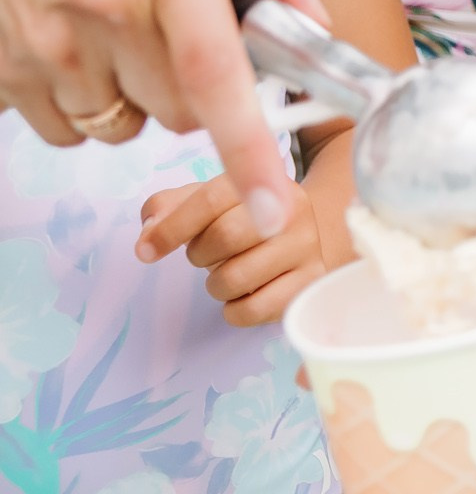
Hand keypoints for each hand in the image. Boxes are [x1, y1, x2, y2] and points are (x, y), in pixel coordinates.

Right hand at [0, 0, 320, 236]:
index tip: (273, 207)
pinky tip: (79, 51)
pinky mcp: (6, 70)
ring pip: (123, 128)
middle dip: (196, 92)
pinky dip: (82, 106)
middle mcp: (104, 12)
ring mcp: (48, 47)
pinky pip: (65, 130)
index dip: (248, 148)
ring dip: (136, 99)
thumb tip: (315, 20)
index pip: (215, 74)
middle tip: (178, 39)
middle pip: (181, 114)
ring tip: (120, 35)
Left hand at [137, 175, 329, 326]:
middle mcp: (292, 211)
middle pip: (225, 236)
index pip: (210, 199)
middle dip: (199, 254)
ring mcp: (307, 248)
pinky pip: (253, 310)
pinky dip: (234, 311)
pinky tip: (244, 296)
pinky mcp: (310, 285)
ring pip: (236, 278)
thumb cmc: (241, 223)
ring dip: (215, 285)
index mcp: (263, 182)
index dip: (171, 227)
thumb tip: (150, 236)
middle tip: (205, 255)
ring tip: (228, 274)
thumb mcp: (205, 203)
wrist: (297, 242)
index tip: (146, 251)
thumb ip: (168, 208)